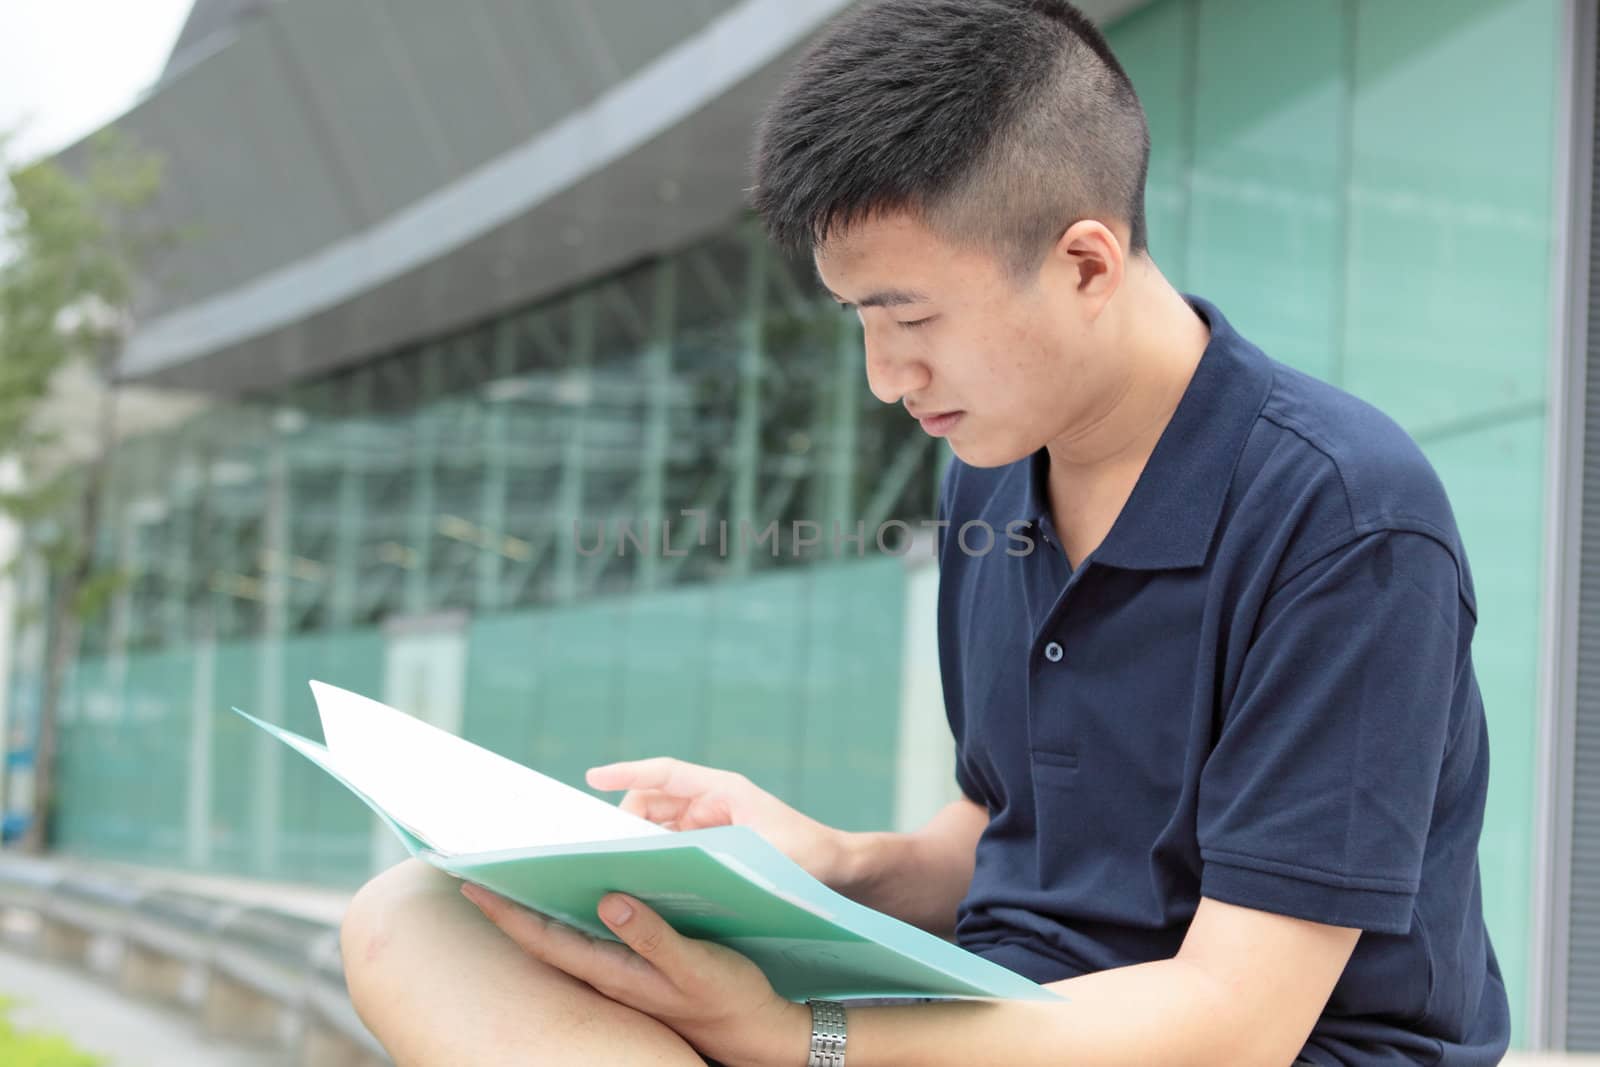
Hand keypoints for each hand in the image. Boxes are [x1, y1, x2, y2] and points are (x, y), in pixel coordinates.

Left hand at [461, 883, 809, 1066]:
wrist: (754, 1032)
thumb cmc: (727, 997)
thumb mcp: (695, 964)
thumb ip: (651, 935)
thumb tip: (608, 899)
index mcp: (613, 973)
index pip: (545, 940)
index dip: (507, 913)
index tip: (473, 884)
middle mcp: (606, 978)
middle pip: (543, 941)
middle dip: (507, 910)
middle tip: (478, 874)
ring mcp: (619, 978)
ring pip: (562, 943)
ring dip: (534, 915)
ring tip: (511, 882)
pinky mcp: (635, 975)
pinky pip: (587, 943)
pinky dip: (568, 920)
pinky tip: (571, 904)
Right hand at [587, 757, 849, 884]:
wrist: (836, 868)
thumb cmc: (809, 854)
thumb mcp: (767, 854)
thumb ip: (723, 854)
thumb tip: (678, 858)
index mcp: (723, 790)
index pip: (665, 773)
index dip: (627, 773)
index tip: (593, 778)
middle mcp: (712, 802)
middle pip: (652, 800)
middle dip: (625, 819)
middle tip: (600, 848)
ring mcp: (709, 824)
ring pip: (657, 825)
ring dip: (637, 841)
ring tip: (612, 866)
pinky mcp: (711, 845)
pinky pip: (672, 845)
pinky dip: (654, 857)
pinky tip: (641, 882)